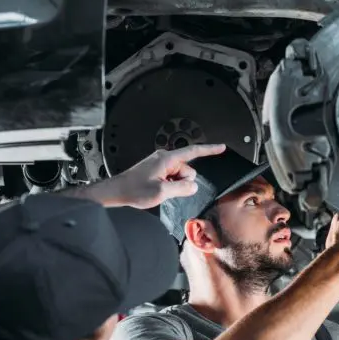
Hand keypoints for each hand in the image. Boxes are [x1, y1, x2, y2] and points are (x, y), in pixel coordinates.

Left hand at [100, 143, 225, 207]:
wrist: (118, 191)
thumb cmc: (135, 190)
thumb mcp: (162, 192)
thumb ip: (181, 188)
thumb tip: (193, 186)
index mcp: (167, 159)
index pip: (193, 152)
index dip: (209, 150)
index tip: (221, 147)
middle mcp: (165, 158)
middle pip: (187, 169)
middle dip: (183, 181)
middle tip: (167, 189)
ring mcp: (160, 163)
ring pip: (180, 175)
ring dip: (175, 184)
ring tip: (159, 189)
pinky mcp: (156, 169)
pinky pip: (172, 177)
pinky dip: (169, 184)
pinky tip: (157, 189)